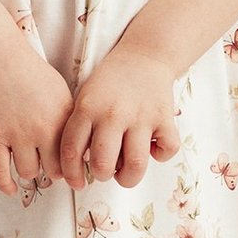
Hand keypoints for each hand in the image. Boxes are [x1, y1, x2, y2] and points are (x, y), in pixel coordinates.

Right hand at [0, 28, 76, 196]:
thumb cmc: (32, 72)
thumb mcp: (62, 93)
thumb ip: (70, 121)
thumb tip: (80, 149)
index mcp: (64, 119)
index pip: (75, 158)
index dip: (75, 168)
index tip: (73, 173)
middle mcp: (43, 130)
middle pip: (54, 171)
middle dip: (53, 171)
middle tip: (50, 168)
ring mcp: (18, 134)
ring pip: (28, 173)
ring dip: (29, 172)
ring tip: (29, 163)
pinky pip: (0, 170)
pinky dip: (5, 184)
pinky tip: (10, 189)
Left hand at [59, 41, 181, 190]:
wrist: (144, 56)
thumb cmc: (110, 83)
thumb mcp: (84, 98)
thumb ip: (79, 129)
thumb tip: (77, 168)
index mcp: (87, 108)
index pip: (71, 151)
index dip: (71, 174)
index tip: (76, 182)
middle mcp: (113, 114)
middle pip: (103, 164)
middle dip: (101, 176)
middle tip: (104, 171)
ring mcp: (141, 116)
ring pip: (135, 165)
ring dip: (128, 177)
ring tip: (125, 171)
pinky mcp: (165, 118)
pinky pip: (166, 150)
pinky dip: (160, 155)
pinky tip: (152, 147)